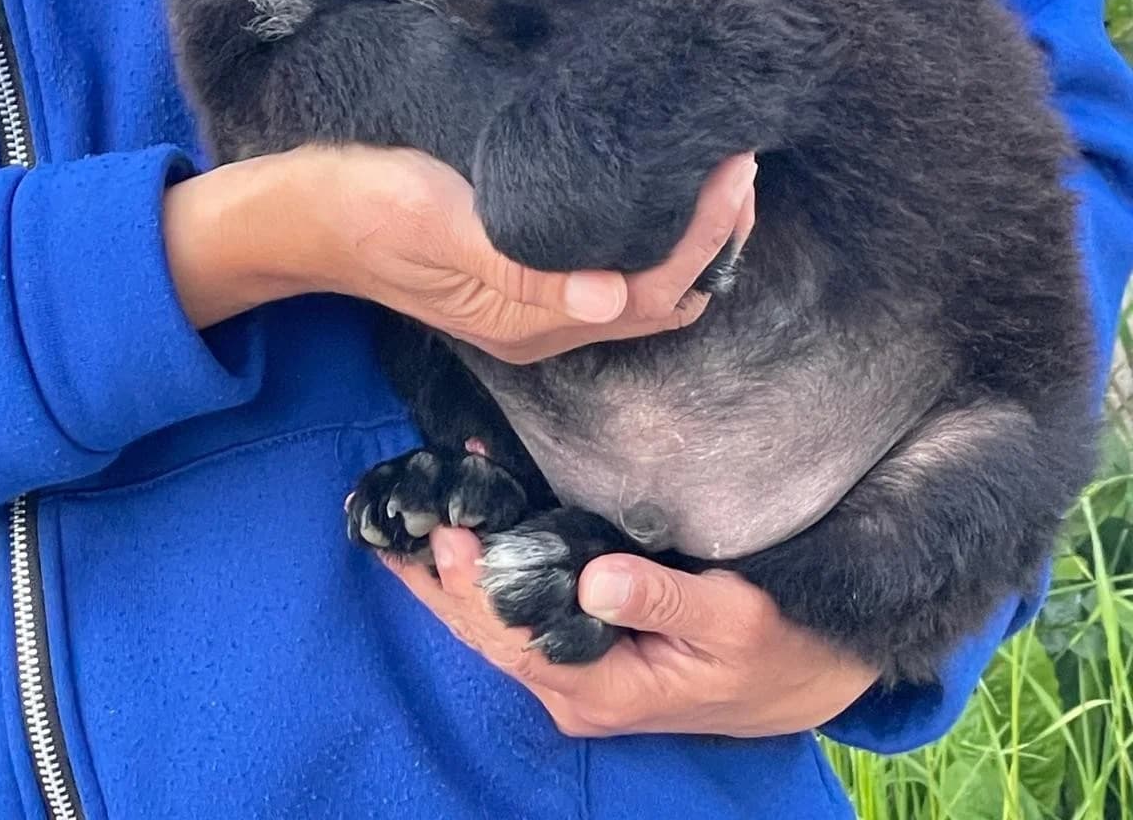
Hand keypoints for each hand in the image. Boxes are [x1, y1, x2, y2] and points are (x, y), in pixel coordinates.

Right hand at [165, 143, 755, 359]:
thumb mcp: (436, 221)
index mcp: (523, 319)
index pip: (646, 291)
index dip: (702, 238)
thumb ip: (517, 263)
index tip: (734, 170)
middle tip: (741, 165)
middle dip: (713, 240)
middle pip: (659, 300)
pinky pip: (612, 273)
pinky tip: (662, 194)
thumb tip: (607, 301)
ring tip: (719, 176)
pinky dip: (653, 240)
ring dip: (690, 241)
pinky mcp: (520, 281)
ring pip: (642, 291)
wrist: (304, 215)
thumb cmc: (365, 203)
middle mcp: (540, 327)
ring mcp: (531, 309)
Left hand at [383, 527, 876, 737]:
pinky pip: (516, 611)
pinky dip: (483, 570)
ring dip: (450, 571)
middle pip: (483, 630)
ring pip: (490, 621)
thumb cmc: (776, 647)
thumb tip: (595, 580)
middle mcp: (572, 687)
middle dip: (435, 575)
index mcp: (601, 688)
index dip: (473, 585)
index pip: (513, 634)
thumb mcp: (733, 620)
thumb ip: (663, 600)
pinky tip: (464, 528)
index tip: (444, 532)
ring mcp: (572, 671)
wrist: (806, 679)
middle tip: (392, 511)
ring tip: (407, 514)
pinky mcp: (581, 649)